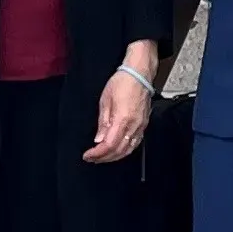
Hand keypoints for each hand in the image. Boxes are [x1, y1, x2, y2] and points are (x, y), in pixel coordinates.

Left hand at [87, 41, 159, 164]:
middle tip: (92, 158)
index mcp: (123, 119)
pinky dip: (125, 150)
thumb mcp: (105, 101)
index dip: (97, 154)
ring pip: (129, 149)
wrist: (139, 73)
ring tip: (103, 157)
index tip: (87, 155)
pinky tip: (118, 150)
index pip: (109, 145)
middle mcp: (134, 125)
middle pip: (119, 150)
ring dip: (114, 156)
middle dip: (104, 158)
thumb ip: (103, 123)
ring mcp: (141, 125)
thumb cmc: (122, 82)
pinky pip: (136, 142)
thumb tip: (99, 140)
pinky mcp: (144, 123)